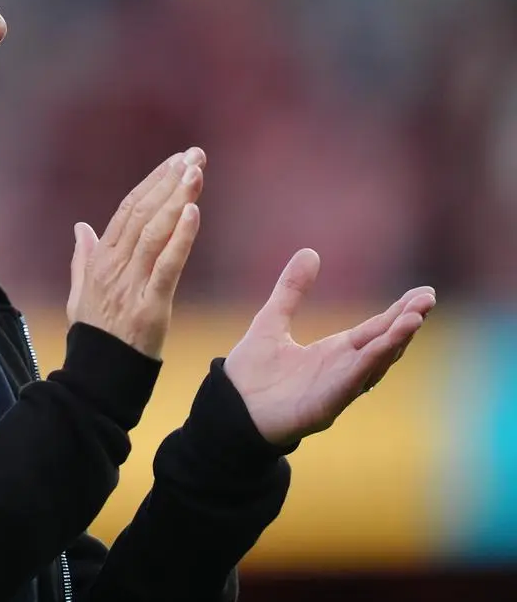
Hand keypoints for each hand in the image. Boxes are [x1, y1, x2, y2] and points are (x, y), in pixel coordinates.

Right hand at [67, 147, 205, 358]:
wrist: (96, 376)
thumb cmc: (92, 335)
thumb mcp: (79, 293)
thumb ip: (82, 257)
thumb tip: (81, 227)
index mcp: (101, 259)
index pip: (128, 210)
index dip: (152, 182)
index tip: (175, 161)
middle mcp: (114, 266)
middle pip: (142, 213)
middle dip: (169, 180)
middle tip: (194, 155)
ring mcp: (130, 285)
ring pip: (154, 232)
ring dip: (177, 199)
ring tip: (196, 172)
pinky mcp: (149, 307)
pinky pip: (166, 266)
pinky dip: (181, 237)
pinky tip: (194, 212)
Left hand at [223, 248, 435, 447]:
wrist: (231, 407)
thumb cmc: (252, 371)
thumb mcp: (272, 319)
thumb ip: (291, 289)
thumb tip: (310, 252)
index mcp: (334, 352)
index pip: (375, 329)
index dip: (399, 312)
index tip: (424, 293)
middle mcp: (343, 369)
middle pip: (384, 343)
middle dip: (407, 321)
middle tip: (428, 298)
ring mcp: (338, 387)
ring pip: (375, 362)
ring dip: (396, 340)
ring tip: (415, 317)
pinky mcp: (326, 403)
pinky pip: (354, 380)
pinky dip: (371, 362)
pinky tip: (385, 345)